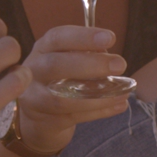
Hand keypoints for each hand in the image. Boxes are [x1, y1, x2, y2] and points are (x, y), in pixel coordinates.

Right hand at [11, 25, 129, 154]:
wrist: (39, 116)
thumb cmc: (60, 80)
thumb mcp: (68, 61)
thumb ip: (87, 56)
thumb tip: (112, 59)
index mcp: (42, 49)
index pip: (58, 38)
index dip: (84, 37)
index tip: (111, 38)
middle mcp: (33, 71)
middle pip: (55, 65)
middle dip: (90, 64)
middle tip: (120, 64)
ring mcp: (35, 97)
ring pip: (62, 98)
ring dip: (97, 96)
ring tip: (123, 92)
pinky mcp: (44, 120)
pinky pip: (73, 117)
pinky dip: (99, 112)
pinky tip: (119, 105)